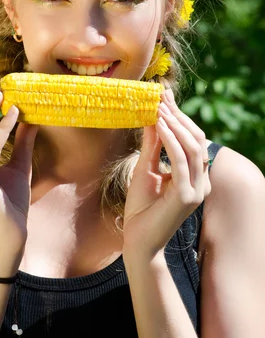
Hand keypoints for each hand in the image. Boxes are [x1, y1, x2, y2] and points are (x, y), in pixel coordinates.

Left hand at [122, 88, 210, 260]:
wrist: (137, 241)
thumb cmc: (140, 209)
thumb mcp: (145, 169)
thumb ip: (152, 146)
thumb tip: (152, 117)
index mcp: (194, 177)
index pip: (192, 140)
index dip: (180, 116)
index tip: (164, 96)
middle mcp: (201, 182)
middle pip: (196, 139)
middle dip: (178, 115)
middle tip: (161, 96)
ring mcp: (197, 190)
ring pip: (192, 147)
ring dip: (174, 123)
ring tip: (158, 106)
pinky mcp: (187, 196)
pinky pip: (180, 160)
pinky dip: (169, 139)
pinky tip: (158, 124)